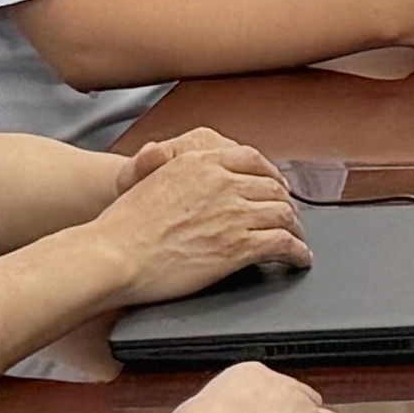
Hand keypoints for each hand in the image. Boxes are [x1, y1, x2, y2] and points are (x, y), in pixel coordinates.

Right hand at [95, 133, 309, 306]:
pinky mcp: (240, 246)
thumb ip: (167, 166)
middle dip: (285, 203)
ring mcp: (235, 213)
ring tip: (299, 240)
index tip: (277, 185)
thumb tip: (164, 153)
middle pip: (272, 188)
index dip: (271, 175)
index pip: (252, 160)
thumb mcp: (146, 179)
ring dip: (296, 229)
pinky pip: (283, 245)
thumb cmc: (121, 226)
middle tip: (290, 217)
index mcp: (201, 161)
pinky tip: (300, 258)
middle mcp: (223, 182)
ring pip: (283, 215)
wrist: (113, 255)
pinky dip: (298, 252)